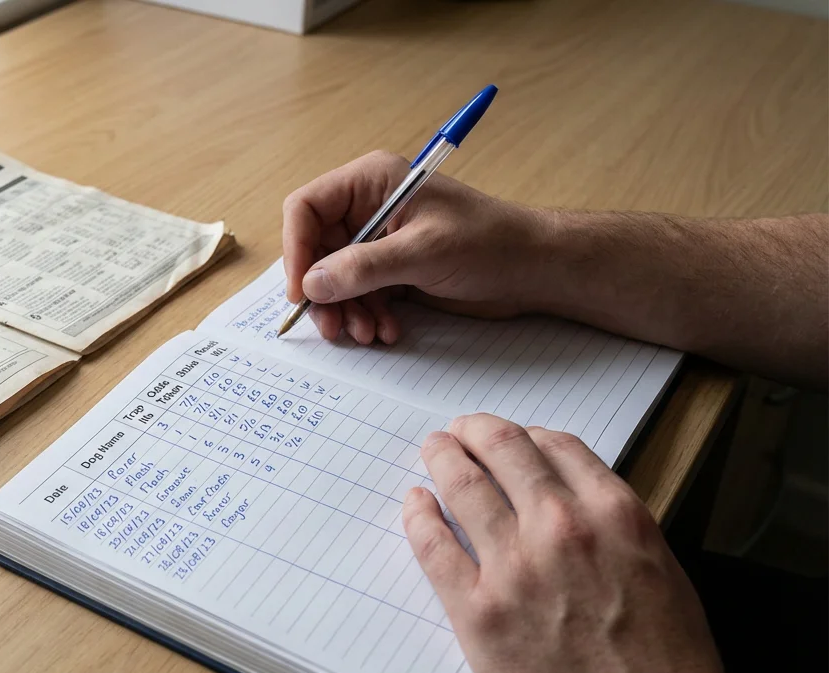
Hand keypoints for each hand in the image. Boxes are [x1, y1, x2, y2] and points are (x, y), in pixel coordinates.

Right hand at [281, 151, 552, 343]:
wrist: (533, 269)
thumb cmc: (488, 242)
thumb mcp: (423, 252)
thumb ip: (364, 267)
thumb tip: (311, 284)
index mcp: (371, 182)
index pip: (306, 208)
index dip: (297, 249)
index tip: (301, 290)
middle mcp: (368, 207)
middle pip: (316, 249)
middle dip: (323, 291)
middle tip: (333, 327)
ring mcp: (379, 240)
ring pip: (335, 278)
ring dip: (346, 310)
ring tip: (367, 333)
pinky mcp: (392, 269)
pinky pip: (359, 294)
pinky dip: (366, 315)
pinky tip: (386, 330)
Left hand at [400, 414, 779, 672]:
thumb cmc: (670, 670)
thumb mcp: (660, 573)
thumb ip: (616, 530)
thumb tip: (575, 503)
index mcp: (615, 514)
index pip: (557, 445)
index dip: (527, 435)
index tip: (511, 437)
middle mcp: (562, 528)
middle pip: (504, 451)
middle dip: (475, 432)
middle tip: (459, 430)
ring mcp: (515, 567)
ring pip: (463, 487)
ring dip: (443, 459)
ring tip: (434, 451)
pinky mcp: (478, 611)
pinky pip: (434, 546)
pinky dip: (419, 516)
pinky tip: (415, 504)